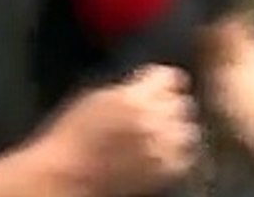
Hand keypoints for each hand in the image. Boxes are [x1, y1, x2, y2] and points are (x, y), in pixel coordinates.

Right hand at [34, 64, 200, 196]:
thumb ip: (129, 88)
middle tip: (153, 114)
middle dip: (168, 106)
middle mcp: (152, 120)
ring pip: (187, 130)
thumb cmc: (73, 138)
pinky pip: (185, 157)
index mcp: (134, 98)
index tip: (160, 86)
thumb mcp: (96, 98)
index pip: (169, 77)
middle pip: (181, 102)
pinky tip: (157, 154)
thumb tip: (149, 82)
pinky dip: (174, 155)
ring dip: (174, 131)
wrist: (65, 176)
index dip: (162, 82)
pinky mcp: (163, 170)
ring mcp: (160, 146)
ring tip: (156, 137)